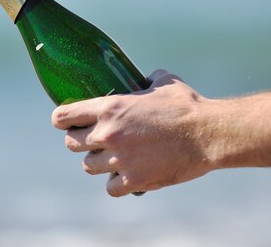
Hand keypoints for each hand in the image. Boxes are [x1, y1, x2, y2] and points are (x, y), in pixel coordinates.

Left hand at [51, 70, 214, 196]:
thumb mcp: (162, 81)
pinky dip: (116, 184)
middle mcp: (107, 134)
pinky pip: (110, 188)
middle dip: (80, 141)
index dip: (62, 119)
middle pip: (71, 144)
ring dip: (98, 162)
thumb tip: (142, 81)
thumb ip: (144, 81)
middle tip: (94, 140)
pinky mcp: (134, 181)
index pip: (63, 116)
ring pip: (88, 167)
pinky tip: (127, 175)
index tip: (65, 122)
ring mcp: (119, 160)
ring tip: (113, 158)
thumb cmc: (187, 105)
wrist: (208, 134)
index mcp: (109, 108)